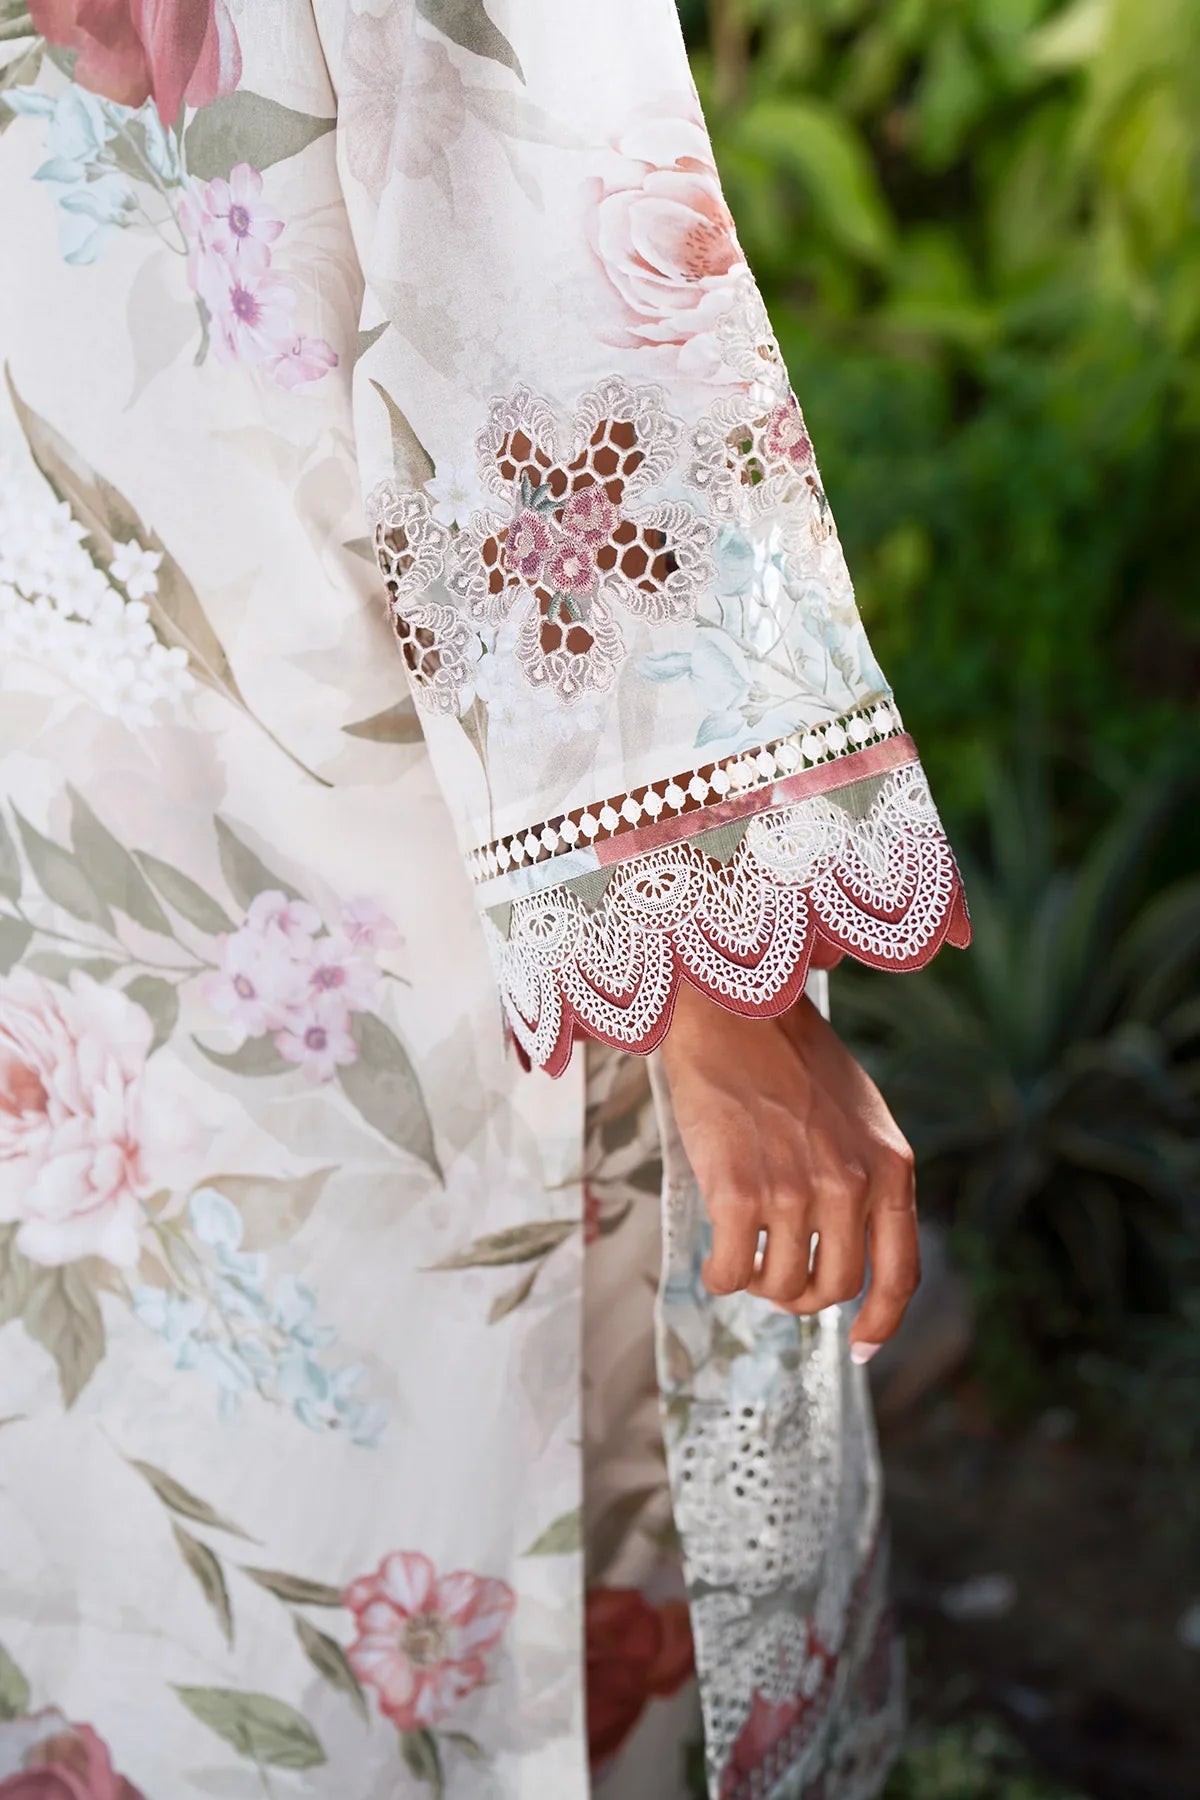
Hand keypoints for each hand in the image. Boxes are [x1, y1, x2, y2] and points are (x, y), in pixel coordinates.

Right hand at [657, 985, 919, 1360]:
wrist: (735, 1008)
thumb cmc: (791, 1056)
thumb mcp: (860, 1115)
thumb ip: (866, 1177)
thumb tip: (849, 1244)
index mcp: (891, 1169)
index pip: (899, 1274)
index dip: (881, 1322)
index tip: (860, 1346)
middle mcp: (850, 1186)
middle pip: (833, 1287)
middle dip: (802, 1296)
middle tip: (775, 1277)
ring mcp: (794, 1190)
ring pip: (780, 1285)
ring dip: (758, 1283)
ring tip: (743, 1256)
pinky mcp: (736, 1190)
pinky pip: (731, 1270)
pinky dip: (721, 1275)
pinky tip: (715, 1257)